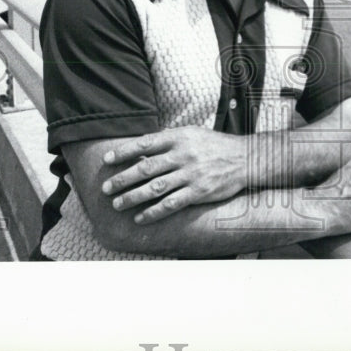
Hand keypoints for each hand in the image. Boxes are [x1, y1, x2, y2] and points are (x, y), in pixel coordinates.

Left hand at [101, 127, 247, 223]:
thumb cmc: (215, 145)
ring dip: (133, 197)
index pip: (145, 143)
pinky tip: (140, 217)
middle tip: (105, 188)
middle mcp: (184, 155)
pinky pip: (172, 204)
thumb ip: (170, 139)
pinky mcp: (199, 191)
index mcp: (180, 138)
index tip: (107, 160)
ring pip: (155, 188)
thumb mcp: (193, 134)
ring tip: (117, 204)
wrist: (245, 158)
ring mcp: (191, 174)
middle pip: (146, 168)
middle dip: (122, 179)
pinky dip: (154, 212)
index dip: (123, 152)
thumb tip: (142, 145)